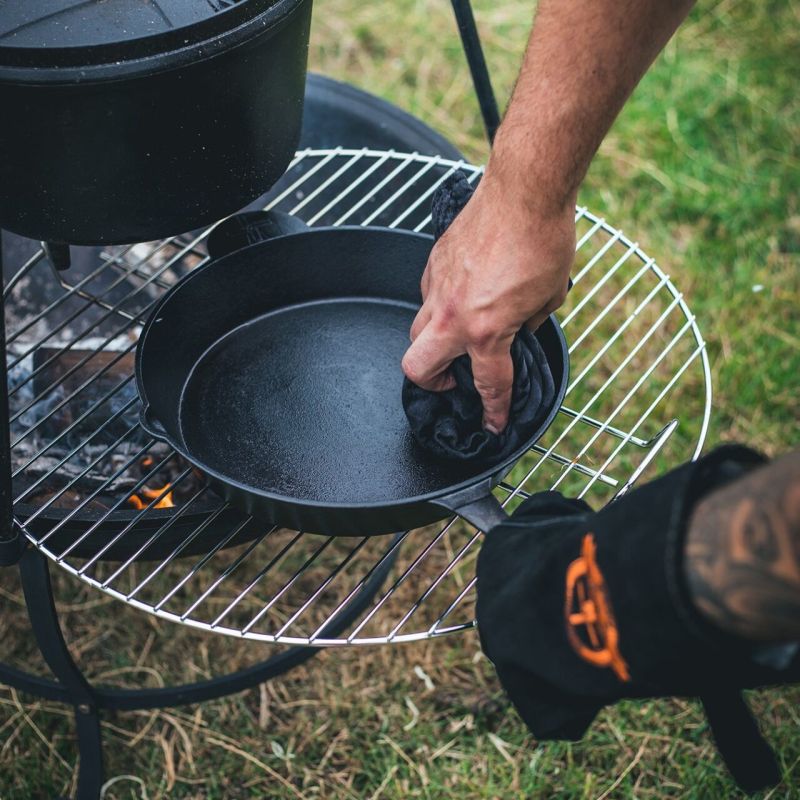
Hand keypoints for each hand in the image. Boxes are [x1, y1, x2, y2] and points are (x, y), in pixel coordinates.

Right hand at [401, 171, 574, 431]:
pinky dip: (440, 305)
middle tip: (454, 379)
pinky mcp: (433, 263)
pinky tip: (463, 294)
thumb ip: (528, 324)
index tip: (492, 423)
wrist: (524, 189)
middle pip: (417, 368)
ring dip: (432, 343)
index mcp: (487, 330)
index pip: (488, 384)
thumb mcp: (549, 296)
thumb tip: (519, 330)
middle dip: (433, 384)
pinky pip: (426, 296)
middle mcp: (454, 315)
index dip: (493, 410)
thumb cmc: (545, 239)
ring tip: (457, 337)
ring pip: (416, 331)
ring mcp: (437, 288)